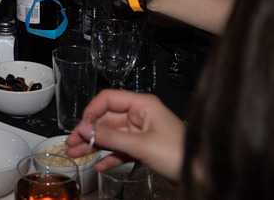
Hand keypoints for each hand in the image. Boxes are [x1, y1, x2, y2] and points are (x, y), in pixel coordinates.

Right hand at [66, 90, 184, 182]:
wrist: (202, 174)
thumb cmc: (180, 153)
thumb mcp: (140, 144)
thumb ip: (110, 137)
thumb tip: (83, 130)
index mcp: (143, 104)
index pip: (108, 99)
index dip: (92, 112)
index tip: (80, 127)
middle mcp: (141, 115)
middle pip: (107, 119)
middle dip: (89, 132)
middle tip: (71, 144)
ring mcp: (143, 132)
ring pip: (112, 136)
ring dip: (95, 146)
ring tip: (77, 154)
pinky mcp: (145, 148)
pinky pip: (122, 150)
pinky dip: (110, 157)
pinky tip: (99, 165)